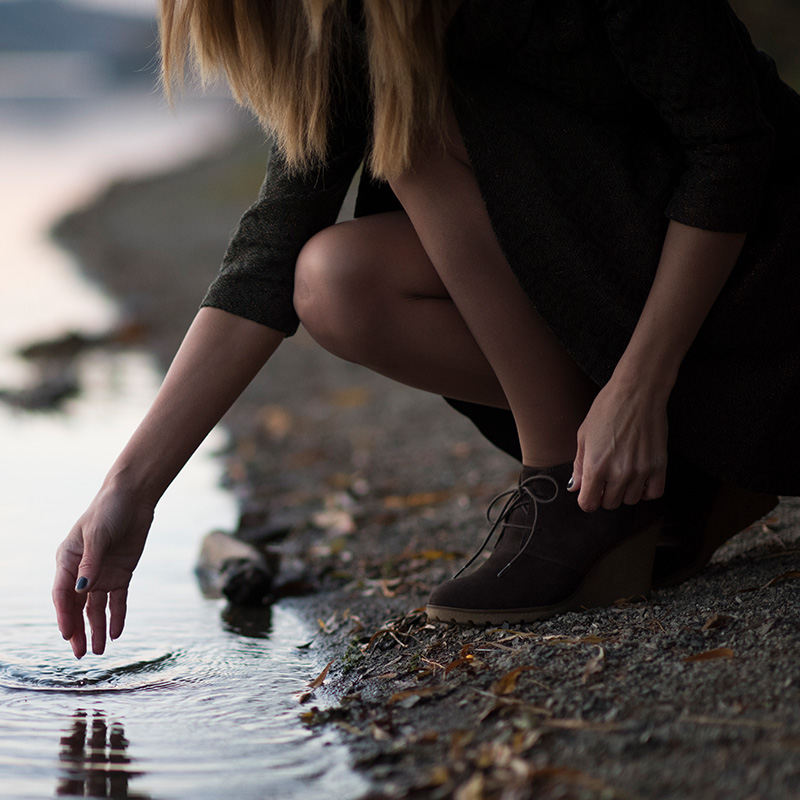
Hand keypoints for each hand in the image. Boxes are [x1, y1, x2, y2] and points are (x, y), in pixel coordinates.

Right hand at [53, 485, 153, 657]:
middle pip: (77, 607)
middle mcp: (82, 572)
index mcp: (67, 561)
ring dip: (97, 628)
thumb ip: (91, 562)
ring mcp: (102, 574)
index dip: (64, 616)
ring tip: (98, 651)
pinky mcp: (121, 574)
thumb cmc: (108, 511)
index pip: (62, 594)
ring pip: (96, 608)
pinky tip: (117, 633)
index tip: (68, 635)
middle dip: (78, 630)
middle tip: (80, 654)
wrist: (133, 499)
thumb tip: (82, 590)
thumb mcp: (98, 534)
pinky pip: (118, 600)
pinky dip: (117, 616)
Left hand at [570, 379, 667, 511]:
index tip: (590, 493)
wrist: (637, 393)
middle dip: (605, 495)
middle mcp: (619, 473)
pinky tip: (640, 479)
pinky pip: (653, 493)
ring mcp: (641, 471)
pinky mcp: (659, 465)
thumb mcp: (584, 435)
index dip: (587, 500)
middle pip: (610, 504)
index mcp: (595, 466)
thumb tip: (575, 487)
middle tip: (606, 479)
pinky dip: (646, 491)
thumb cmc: (607, 409)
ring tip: (623, 474)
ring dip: (624, 492)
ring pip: (631, 500)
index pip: (588, 504)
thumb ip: (579, 465)